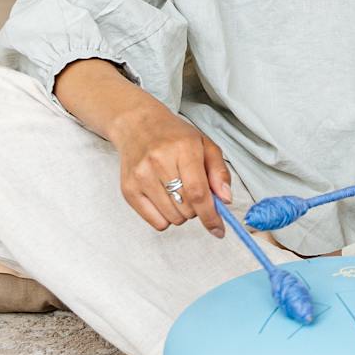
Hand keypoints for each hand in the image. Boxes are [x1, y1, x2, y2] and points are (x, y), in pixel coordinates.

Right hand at [109, 103, 229, 236]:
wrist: (137, 125)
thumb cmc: (175, 136)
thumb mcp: (205, 145)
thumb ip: (220, 172)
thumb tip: (225, 200)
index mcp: (183, 149)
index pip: (198, 192)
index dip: (210, 215)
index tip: (218, 230)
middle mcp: (159, 162)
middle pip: (186, 208)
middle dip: (197, 208)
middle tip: (193, 191)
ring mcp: (141, 177)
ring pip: (172, 218)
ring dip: (182, 214)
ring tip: (177, 192)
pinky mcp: (128, 189)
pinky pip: (155, 222)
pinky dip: (166, 218)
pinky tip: (165, 199)